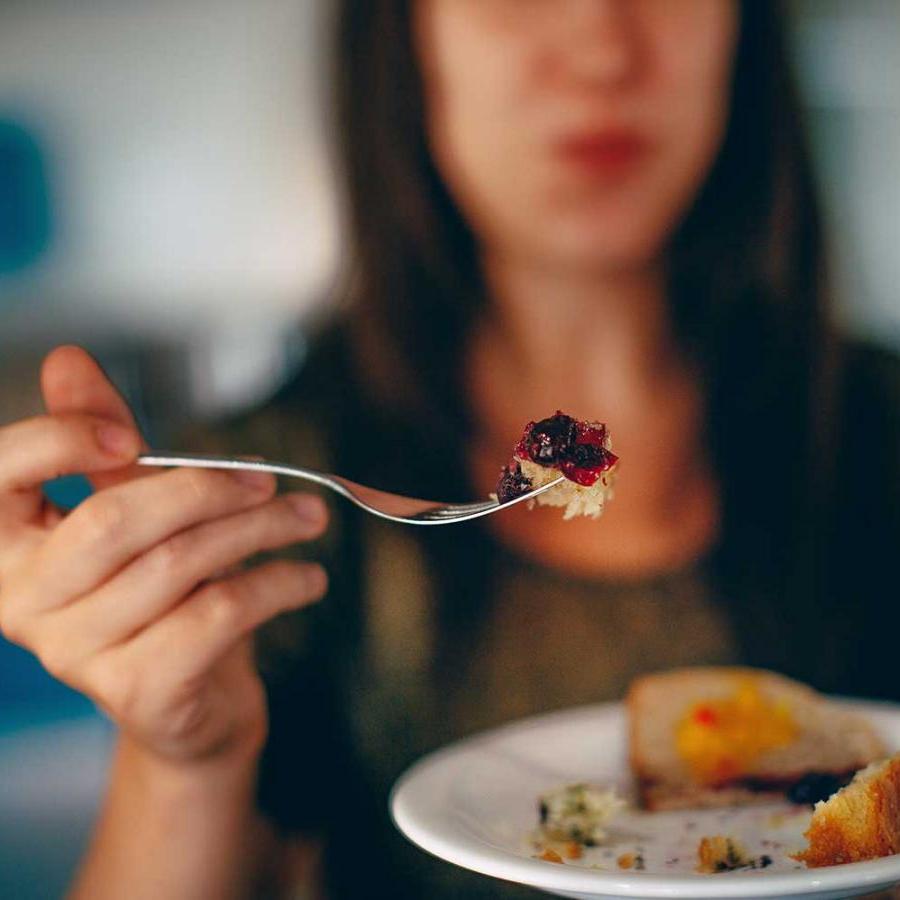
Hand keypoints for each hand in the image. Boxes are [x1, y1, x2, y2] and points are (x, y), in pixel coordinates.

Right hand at [0, 346, 327, 767]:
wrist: (189, 698)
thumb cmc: (158, 592)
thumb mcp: (131, 509)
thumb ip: (102, 441)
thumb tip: (67, 358)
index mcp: (6, 544)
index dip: (62, 438)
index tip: (130, 438)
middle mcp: (24, 602)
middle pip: (113, 520)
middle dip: (205, 487)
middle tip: (267, 476)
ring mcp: (77, 653)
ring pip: (178, 564)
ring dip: (260, 529)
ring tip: (308, 516)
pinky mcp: (137, 691)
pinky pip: (217, 616)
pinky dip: (276, 585)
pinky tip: (308, 577)